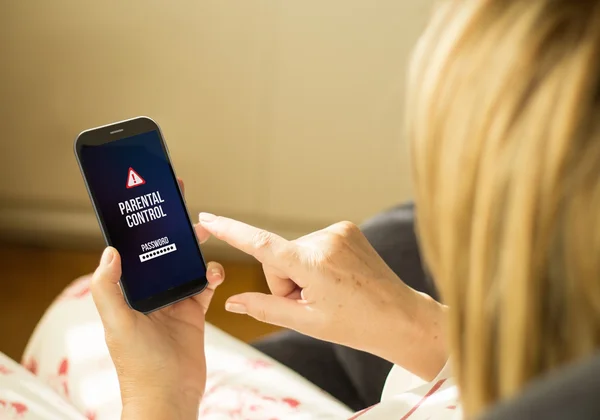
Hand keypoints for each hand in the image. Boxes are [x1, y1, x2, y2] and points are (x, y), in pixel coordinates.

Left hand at [91, 179, 224, 419]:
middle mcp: (150, 293)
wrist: (170, 395)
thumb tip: (109, 251)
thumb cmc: (138, 365)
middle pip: (162, 252)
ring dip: (195, 249)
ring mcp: (173, 301)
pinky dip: (211, 275)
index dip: (139, 227)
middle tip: (183, 210)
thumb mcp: (117, 324)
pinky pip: (205, 285)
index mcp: (128, 292)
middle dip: (171, 230)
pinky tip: (214, 273)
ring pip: (186, 264)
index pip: (132, 251)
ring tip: (202, 234)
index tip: (147, 201)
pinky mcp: (194, 311)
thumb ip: (108, 289)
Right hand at [197, 213, 447, 379]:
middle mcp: (324, 239)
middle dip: (284, 281)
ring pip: (294, 252)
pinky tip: (336, 278)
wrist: (399, 317)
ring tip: (329, 291)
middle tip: (311, 302)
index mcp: (313, 265)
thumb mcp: (306, 322)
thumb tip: (232, 301)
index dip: (231, 231)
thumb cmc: (356, 324)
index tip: (208, 217)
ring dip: (301, 272)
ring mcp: (338, 231)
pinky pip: (312, 245)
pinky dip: (315, 262)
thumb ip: (264, 308)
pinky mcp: (346, 228)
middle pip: (277, 258)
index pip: (261, 245)